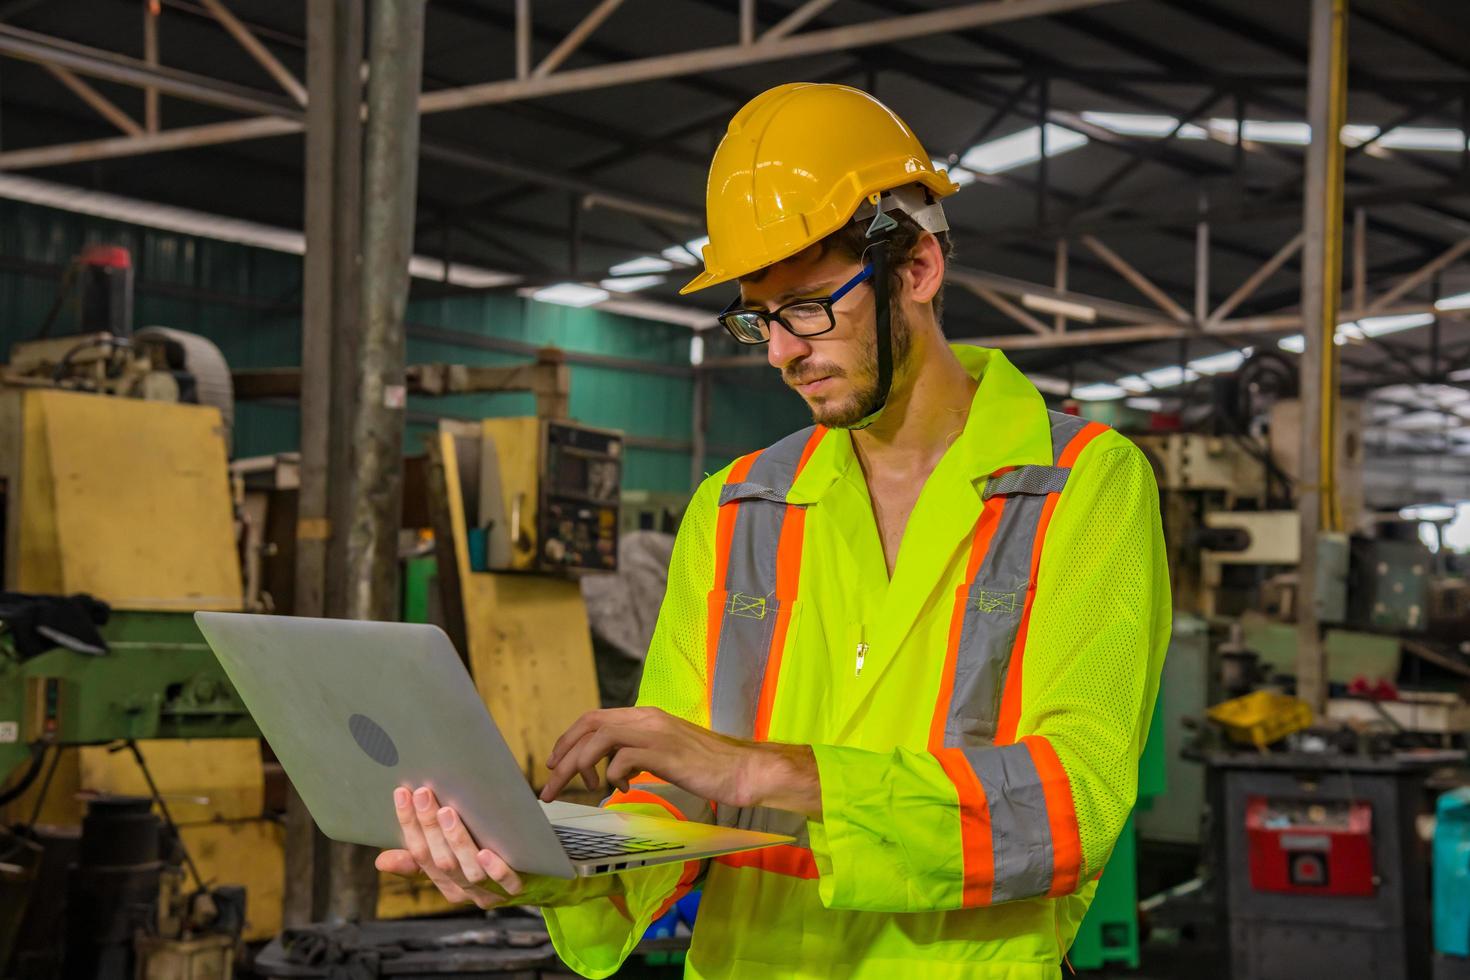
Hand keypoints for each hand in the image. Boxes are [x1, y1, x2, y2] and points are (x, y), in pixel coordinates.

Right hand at [374, 786, 523, 908]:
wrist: (535, 879)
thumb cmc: (484, 860)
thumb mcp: (449, 859)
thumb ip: (419, 860)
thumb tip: (380, 862)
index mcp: (442, 879)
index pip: (418, 853)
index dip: (408, 824)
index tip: (401, 794)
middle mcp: (462, 888)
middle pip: (440, 859)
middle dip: (429, 826)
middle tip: (423, 793)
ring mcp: (489, 891)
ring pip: (468, 870)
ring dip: (456, 841)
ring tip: (448, 812)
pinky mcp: (517, 889)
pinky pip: (505, 882)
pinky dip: (495, 869)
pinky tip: (486, 852)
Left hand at [539, 707, 821, 817]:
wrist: (742, 770)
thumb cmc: (706, 766)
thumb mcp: (664, 753)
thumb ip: (638, 753)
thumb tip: (612, 769)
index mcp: (645, 715)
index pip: (594, 718)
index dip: (569, 738)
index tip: (555, 763)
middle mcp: (647, 718)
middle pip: (589, 726)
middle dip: (564, 756)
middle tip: (551, 785)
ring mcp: (656, 733)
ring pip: (599, 739)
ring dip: (579, 766)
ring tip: (580, 789)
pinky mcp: (664, 752)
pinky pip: (622, 760)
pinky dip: (613, 776)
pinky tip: (624, 789)